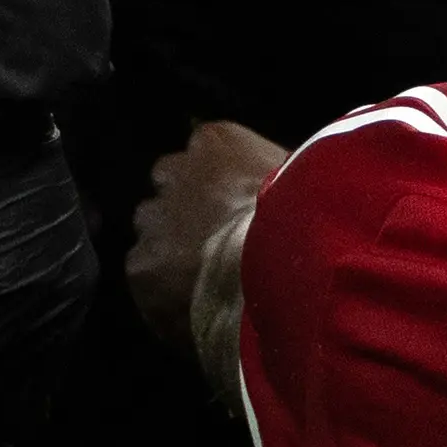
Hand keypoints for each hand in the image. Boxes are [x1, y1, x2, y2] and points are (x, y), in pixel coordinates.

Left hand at [127, 119, 288, 357]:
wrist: (278, 263)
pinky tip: (196, 304)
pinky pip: (147, 279)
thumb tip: (287, 187)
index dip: (221, 181)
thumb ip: (282, 175)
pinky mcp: (141, 268)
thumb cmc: (305, 214)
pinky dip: (166, 292)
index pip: (205, 151)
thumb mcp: (304, 178)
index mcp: (216, 142)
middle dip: (187, 210)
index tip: (237, 202)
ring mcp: (153, 220)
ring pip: (152, 232)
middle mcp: (174, 173)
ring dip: (171, 249)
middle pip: (169, 186)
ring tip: (206, 277)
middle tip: (218, 240)